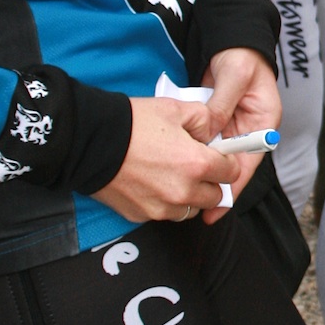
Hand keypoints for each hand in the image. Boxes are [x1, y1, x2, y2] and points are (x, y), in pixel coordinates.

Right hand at [92, 97, 238, 223]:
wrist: (92, 142)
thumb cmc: (134, 123)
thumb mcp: (177, 108)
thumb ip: (206, 119)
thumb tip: (214, 134)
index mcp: (197, 165)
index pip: (232, 173)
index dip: (227, 161)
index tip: (219, 156)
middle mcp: (183, 192)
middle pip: (215, 197)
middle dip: (210, 181)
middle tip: (196, 164)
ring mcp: (162, 208)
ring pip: (191, 209)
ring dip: (190, 196)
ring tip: (174, 173)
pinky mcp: (142, 215)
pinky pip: (166, 214)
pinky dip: (167, 202)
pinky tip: (155, 182)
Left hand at [199, 47, 281, 222]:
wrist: (232, 38)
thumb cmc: (242, 55)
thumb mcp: (235, 77)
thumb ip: (222, 105)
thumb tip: (208, 130)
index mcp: (264, 122)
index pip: (250, 160)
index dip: (235, 183)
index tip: (221, 204)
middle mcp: (250, 130)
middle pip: (234, 165)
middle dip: (217, 185)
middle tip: (200, 209)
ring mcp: (233, 127)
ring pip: (219, 157)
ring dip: (205, 172)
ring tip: (188, 195)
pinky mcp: (217, 122)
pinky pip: (207, 144)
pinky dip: (197, 155)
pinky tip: (184, 168)